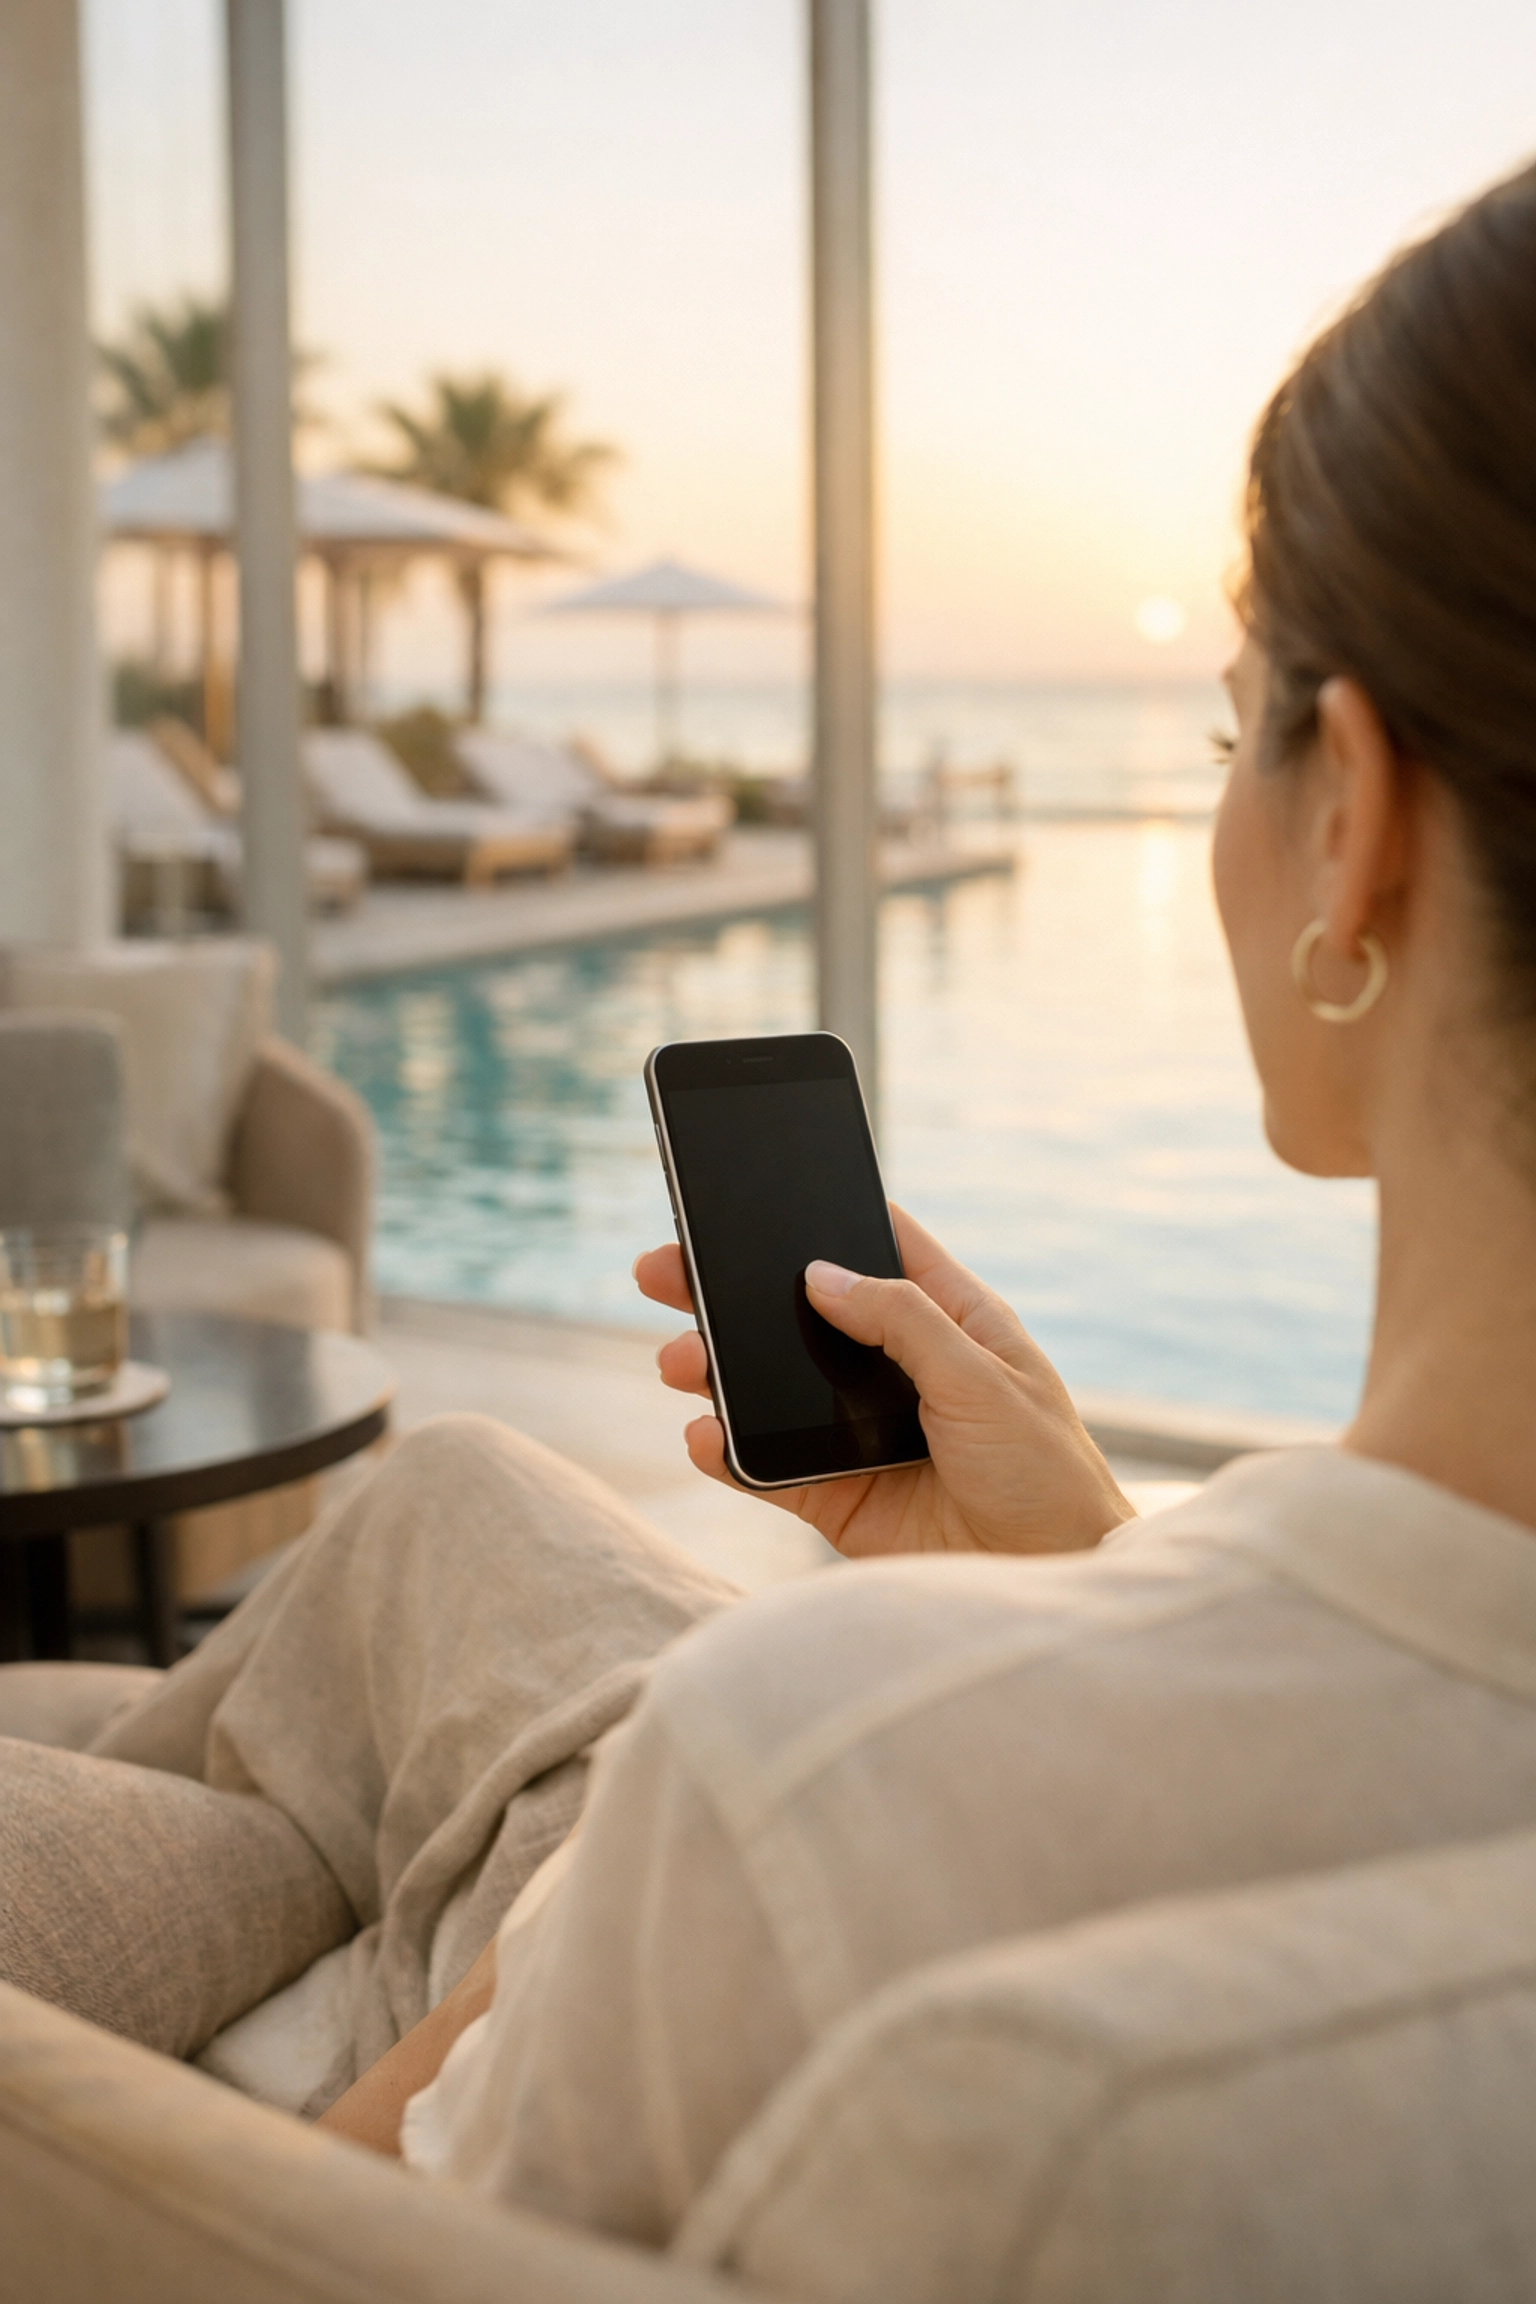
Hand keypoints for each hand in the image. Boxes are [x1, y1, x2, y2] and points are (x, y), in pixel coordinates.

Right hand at [633, 1206, 1132, 1559]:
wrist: (1051, 1581)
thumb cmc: (1047, 1475)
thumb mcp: (984, 1380)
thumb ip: (903, 1322)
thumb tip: (821, 1274)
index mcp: (951, 1324)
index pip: (881, 1252)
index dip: (824, 1220)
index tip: (758, 1196)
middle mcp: (900, 1371)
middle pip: (802, 1317)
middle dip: (731, 1295)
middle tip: (663, 1273)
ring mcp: (863, 1433)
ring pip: (773, 1389)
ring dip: (719, 1372)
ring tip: (677, 1362)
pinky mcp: (839, 1497)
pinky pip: (769, 1469)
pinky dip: (729, 1454)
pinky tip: (703, 1436)